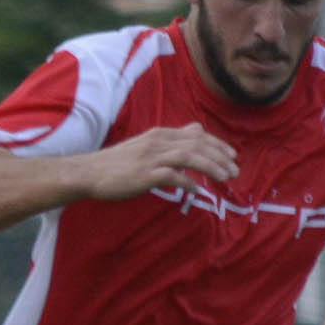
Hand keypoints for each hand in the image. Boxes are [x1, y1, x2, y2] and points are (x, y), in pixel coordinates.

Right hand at [86, 123, 237, 200]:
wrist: (90, 173)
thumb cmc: (117, 163)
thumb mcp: (146, 144)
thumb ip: (171, 140)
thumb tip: (196, 133)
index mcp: (160, 134)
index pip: (196, 134)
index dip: (217, 144)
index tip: (232, 155)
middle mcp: (158, 142)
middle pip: (197, 144)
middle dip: (220, 156)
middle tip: (235, 170)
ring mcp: (151, 158)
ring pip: (189, 157)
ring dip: (211, 167)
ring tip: (226, 178)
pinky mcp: (144, 174)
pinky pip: (172, 176)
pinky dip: (187, 182)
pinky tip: (197, 191)